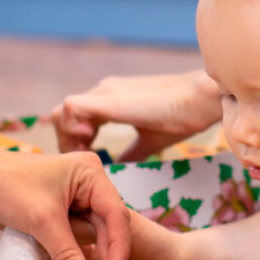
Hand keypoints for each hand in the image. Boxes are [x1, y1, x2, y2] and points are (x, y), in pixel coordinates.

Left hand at [0, 121, 129, 259]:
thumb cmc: (5, 185)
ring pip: (92, 235)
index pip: (116, 215)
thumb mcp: (41, 220)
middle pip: (108, 226)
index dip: (118, 249)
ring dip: (89, 258)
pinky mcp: (59, 213)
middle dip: (106, 256)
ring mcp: (74, 199)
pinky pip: (75, 237)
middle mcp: (88, 184)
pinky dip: (74, 254)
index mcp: (91, 173)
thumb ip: (66, 254)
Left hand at [51, 70, 221, 160]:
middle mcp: (103, 91)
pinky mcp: (107, 99)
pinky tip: (91, 146)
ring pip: (62, 112)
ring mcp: (103, 92)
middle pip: (63, 116)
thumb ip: (130, 153)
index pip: (76, 119)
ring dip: (68, 138)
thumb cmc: (180, 118)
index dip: (75, 143)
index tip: (89, 163)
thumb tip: (119, 168)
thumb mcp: (148, 141)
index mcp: (111, 100)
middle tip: (83, 164)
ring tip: (87, 157)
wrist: (198, 101)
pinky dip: (73, 129)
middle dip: (67, 143)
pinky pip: (70, 107)